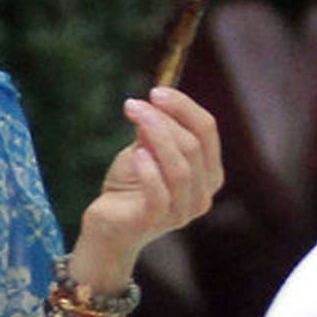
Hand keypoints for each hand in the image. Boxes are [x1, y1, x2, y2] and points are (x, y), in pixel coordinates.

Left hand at [74, 87, 222, 280]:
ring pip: (180, 168)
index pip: (207, 130)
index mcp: (208, 172)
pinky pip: (160, 194)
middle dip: (164, 119)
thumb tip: (155, 104)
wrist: (108, 225)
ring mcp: (183, 212)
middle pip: (194, 146)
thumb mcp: (142, 150)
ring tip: (133, 119)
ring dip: (156, 136)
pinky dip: (149, 171)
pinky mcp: (157, 223)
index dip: (183, 107)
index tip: (156, 91)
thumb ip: (153, 132)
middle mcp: (203, 194)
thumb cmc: (129, 185)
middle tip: (134, 105)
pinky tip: (136, 154)